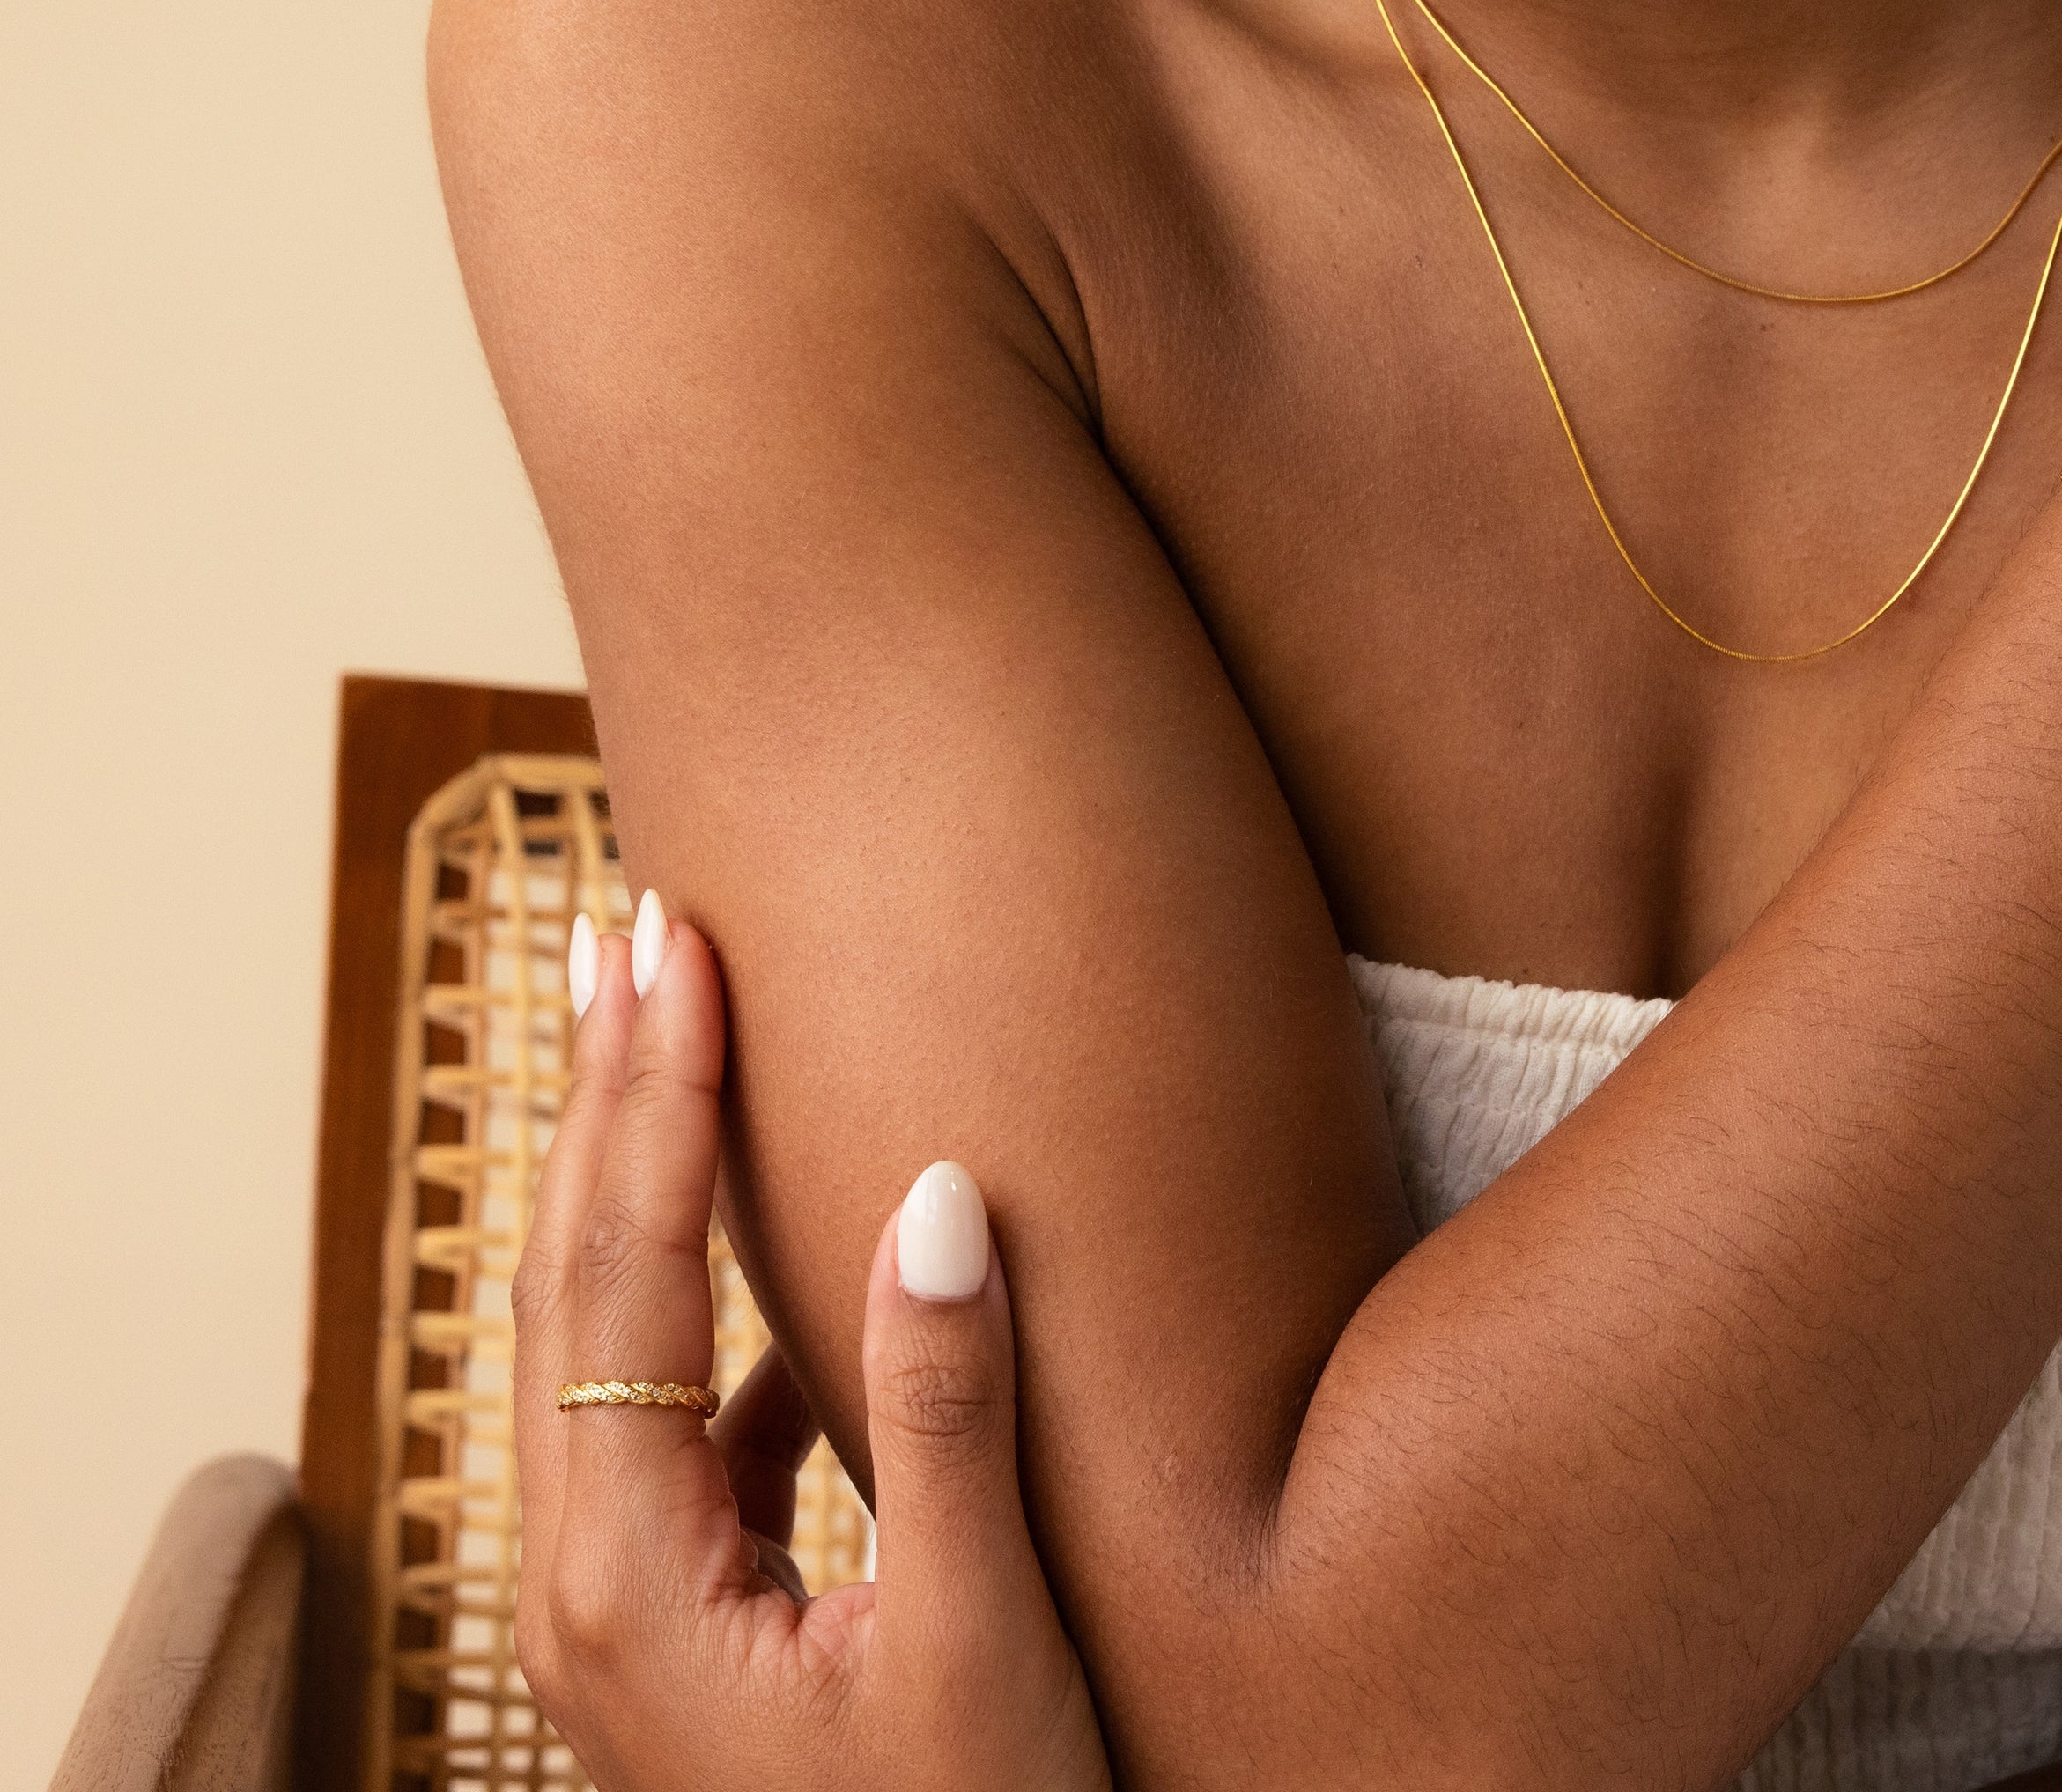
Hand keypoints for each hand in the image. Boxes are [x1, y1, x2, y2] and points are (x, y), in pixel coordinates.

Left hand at [511, 898, 1111, 1791]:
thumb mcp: (982, 1640)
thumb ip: (946, 1414)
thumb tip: (932, 1186)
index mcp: (630, 1582)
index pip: (621, 1274)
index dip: (651, 1094)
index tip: (674, 943)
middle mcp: (590, 1585)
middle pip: (576, 1282)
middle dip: (612, 1093)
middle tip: (638, 923)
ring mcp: (629, 1607)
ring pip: (608, 1340)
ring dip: (645, 1177)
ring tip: (675, 1033)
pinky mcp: (686, 1621)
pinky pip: (670, 1418)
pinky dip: (704, 1299)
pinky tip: (768, 1247)